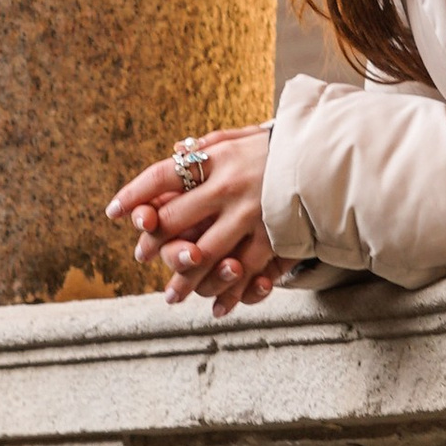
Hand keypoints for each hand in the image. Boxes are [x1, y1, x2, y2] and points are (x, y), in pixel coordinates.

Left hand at [108, 126, 279, 315]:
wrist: (331, 158)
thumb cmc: (279, 148)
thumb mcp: (241, 137)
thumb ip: (208, 147)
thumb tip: (174, 152)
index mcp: (217, 159)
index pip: (162, 176)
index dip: (134, 194)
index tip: (114, 211)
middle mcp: (229, 187)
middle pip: (176, 220)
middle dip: (154, 242)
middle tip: (141, 256)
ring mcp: (252, 215)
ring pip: (206, 256)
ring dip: (184, 280)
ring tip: (171, 296)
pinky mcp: (275, 237)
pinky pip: (246, 272)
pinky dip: (230, 294)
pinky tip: (218, 308)